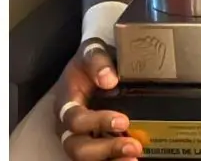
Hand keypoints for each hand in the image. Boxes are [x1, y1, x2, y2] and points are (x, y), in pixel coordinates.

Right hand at [52, 40, 142, 160]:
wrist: (97, 67)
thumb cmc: (92, 61)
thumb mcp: (92, 51)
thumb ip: (97, 61)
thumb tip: (109, 79)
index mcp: (66, 103)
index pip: (75, 119)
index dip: (97, 123)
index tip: (123, 120)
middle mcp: (68, 126)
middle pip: (77, 147)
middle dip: (106, 150)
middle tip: (134, 146)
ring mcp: (81, 138)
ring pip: (87, 159)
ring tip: (135, 158)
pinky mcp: (95, 145)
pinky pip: (100, 159)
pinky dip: (115, 160)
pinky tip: (133, 160)